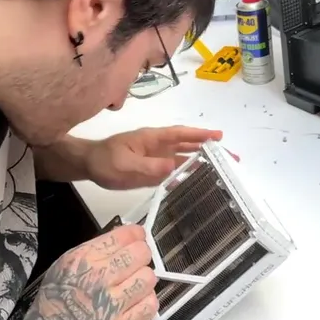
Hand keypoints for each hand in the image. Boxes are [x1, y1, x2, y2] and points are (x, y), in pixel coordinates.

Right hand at [0, 226, 156, 319]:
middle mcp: (96, 278)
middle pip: (139, 254)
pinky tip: (136, 304)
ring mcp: (111, 304)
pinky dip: (146, 303)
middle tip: (139, 262)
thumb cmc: (50, 313)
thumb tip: (120, 243)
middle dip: (142, 256)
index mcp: (80, 261)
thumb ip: (90, 257)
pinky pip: (149, 306)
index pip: (121, 237)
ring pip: (148, 279)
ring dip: (144, 281)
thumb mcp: (60, 273)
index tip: (139, 237)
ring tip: (136, 286)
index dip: (135, 235)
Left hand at [86, 126, 222, 189]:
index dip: (199, 136)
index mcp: (153, 139)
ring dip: (201, 164)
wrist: (88, 165)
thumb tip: (173, 167)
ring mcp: (156, 160)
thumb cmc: (105, 160)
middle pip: (187, 147)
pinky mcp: (152, 172)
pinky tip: (198, 184)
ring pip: (183, 161)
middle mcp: (158, 147)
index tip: (218, 138)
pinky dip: (187, 177)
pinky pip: (173, 174)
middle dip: (209, 150)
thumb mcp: (125, 164)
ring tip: (222, 171)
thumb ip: (148, 166)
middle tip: (231, 158)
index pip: (180, 135)